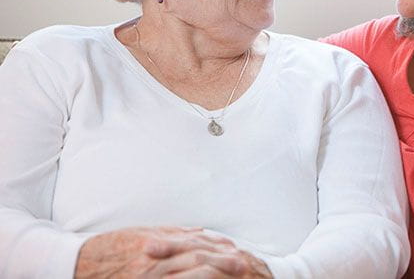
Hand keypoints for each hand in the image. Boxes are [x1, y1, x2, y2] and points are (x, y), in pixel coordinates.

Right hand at [75, 226, 255, 277]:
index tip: (238, 252)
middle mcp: (154, 257)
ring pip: (188, 273)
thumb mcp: (141, 234)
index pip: (195, 244)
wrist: (76, 264)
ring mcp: (148, 274)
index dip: (219, 248)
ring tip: (233, 275)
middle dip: (222, 262)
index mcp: (156, 241)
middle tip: (244, 265)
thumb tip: (200, 231)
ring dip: (212, 274)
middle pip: (196, 258)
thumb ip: (171, 233)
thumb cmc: (110, 248)